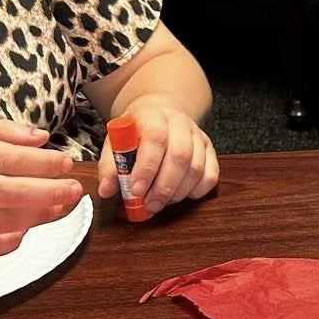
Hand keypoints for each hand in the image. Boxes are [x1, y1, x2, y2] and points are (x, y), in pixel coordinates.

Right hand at [0, 119, 81, 259]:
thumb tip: (40, 137)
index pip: (6, 158)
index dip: (42, 163)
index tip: (66, 163)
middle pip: (6, 191)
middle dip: (47, 192)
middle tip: (74, 190)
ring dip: (33, 218)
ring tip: (57, 209)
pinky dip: (2, 245)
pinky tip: (21, 234)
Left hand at [96, 98, 218, 214]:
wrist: (160, 112)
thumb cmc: (136, 132)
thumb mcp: (115, 141)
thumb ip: (110, 165)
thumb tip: (106, 190)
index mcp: (153, 115)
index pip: (156, 139)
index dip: (147, 167)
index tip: (136, 191)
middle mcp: (180, 123)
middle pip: (180, 155)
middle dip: (164, 186)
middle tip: (149, 205)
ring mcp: (198, 135)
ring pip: (196, 168)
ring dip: (178, 192)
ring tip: (160, 203)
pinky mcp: (209, 149)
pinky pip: (211, 175)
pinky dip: (197, 191)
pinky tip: (180, 195)